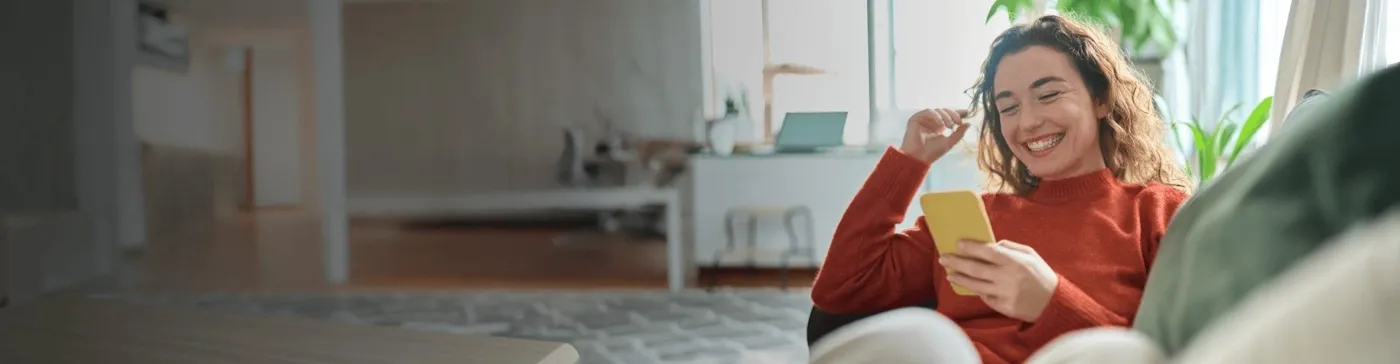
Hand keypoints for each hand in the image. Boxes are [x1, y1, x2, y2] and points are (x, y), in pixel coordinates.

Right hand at [900, 108, 971, 163]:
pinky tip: (941, 124)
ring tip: (949, 126)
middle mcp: (931, 122)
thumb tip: (969, 124)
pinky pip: (928, 112)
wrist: (918, 158)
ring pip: (938, 110)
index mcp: (939, 126)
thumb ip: (959, 133)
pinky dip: (936, 116)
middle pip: (945, 111)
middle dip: (953, 115)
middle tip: (958, 122)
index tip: (967, 112)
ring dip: (946, 116)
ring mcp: (924, 120)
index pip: (949, 116)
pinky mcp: (916, 118)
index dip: (958, 113)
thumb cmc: (932, 153)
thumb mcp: (950, 142)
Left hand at [939, 240, 1059, 321]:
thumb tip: (991, 244)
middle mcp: (1007, 277)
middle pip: (975, 268)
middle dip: (957, 262)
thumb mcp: (1030, 255)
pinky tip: (969, 285)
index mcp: (1014, 261)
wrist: (1053, 303)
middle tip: (944, 258)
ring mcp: (1004, 294)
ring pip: (975, 285)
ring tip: (949, 274)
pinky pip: (985, 297)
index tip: (958, 243)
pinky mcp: (1003, 307)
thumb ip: (1010, 247)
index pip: (987, 251)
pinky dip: (977, 290)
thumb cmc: (1041, 275)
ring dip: (959, 278)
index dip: (971, 247)